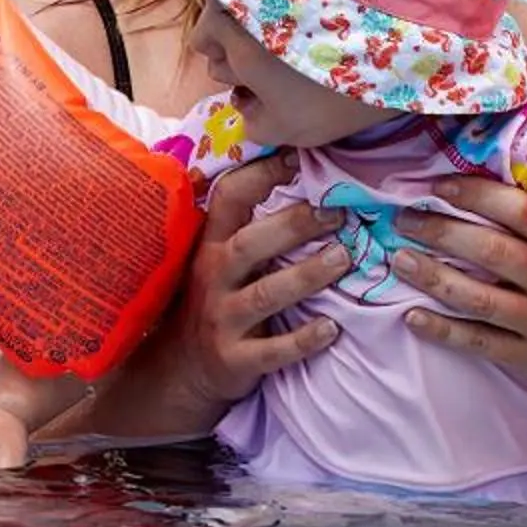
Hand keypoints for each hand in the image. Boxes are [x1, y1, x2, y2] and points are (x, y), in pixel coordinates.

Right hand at [101, 153, 346, 434]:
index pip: (229, 198)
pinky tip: (331, 328)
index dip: (261, 174)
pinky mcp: (235, 359)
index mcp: (211, 245)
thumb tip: (304, 176)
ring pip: (265, 295)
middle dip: (293, 225)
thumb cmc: (217, 300)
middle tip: (337, 213)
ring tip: (343, 259)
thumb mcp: (220, 260)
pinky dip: (303, 340)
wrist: (183, 368)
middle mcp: (213, 277)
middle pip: (250, 244)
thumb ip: (251, 228)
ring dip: (306, 276)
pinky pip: (272, 351)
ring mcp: (223, 319)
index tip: (300, 158)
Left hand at [386, 176, 526, 387]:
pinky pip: (480, 343)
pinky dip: (443, 331)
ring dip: (433, 278)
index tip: (439, 186)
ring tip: (400, 260)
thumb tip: (496, 171)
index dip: (477, 196)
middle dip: (442, 233)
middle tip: (404, 220)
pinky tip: (411, 317)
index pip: (521, 213)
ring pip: (480, 300)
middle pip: (492, 253)